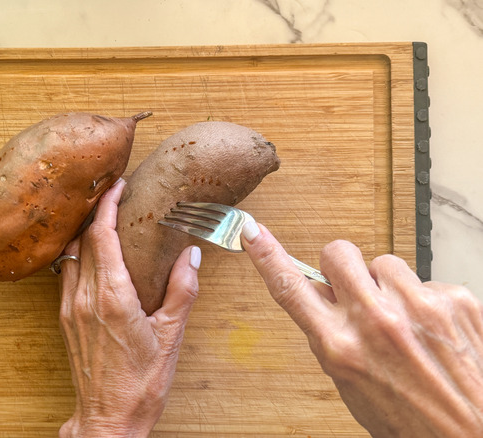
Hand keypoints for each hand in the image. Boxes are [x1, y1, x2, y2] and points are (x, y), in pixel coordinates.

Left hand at [57, 179, 200, 437]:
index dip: (107, 205)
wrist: (107, 418)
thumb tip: (191, 255)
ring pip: (70, 255)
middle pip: (83, 239)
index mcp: (112, 296)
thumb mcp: (171, 336)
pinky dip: (78, 256)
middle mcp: (84, 297)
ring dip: (84, 233)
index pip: (102, 235)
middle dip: (96, 212)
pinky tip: (93, 255)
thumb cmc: (142, 383)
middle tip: (114, 195)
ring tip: (103, 219)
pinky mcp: (64, 319)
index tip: (117, 186)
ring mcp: (69, 308)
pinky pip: (65, 274)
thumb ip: (182, 291)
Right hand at [241, 222, 482, 436]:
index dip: (267, 256)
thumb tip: (321, 299)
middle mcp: (376, 321)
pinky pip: (426, 279)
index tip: (252, 232)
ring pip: (384, 262)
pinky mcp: (454, 299)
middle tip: (354, 287)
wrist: (473, 436)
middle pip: (338, 253)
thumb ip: (331, 336)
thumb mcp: (351, 383)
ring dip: (387, 285)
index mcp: (341, 346)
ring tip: (403, 320)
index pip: (291, 288)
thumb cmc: (412, 420)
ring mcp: (418, 306)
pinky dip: (426, 301)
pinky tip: (432, 329)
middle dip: (341, 265)